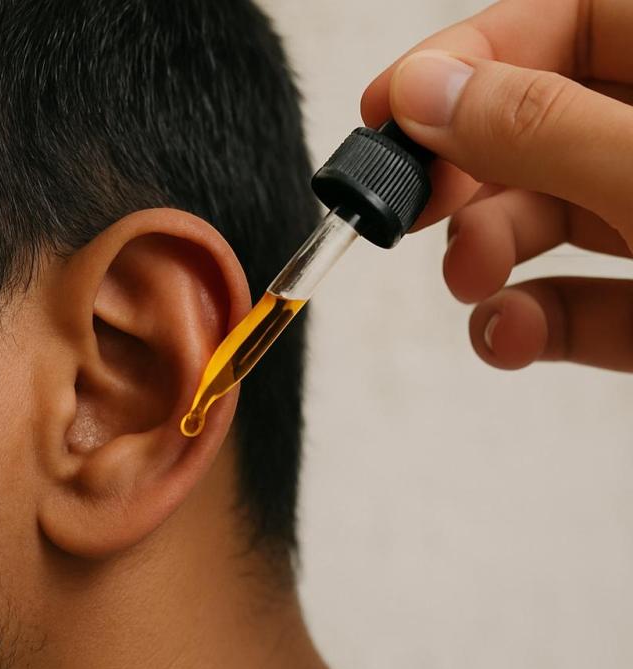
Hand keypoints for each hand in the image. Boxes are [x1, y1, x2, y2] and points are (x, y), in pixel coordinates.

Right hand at [362, 0, 632, 371]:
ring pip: (553, 221)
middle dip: (467, 174)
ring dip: (486, 253)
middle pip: (544, 129)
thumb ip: (540, 130)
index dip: (472, 56)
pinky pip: (579, 302)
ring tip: (467, 280)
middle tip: (411, 206)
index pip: (571, 21)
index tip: (389, 107)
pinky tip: (505, 336)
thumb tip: (425, 93)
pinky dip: (528, 322)